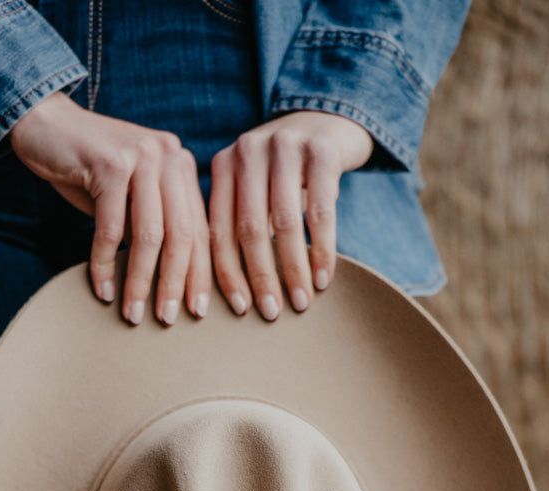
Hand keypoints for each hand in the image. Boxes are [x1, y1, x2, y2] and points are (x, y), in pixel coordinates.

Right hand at [11, 92, 210, 325]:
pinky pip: (111, 228)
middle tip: (168, 320)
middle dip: (175, 284)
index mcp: (181, 166)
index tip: (199, 312)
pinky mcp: (111, 163)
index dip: (201, 275)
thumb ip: (152, 228)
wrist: (45, 124)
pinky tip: (103, 290)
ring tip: (133, 314)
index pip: (200, 229)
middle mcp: (169, 156)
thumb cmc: (88, 170)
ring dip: (140, 281)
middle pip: (182, 234)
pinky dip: (105, 264)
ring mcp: (142, 156)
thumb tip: (170, 283)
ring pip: (149, 235)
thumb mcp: (130, 199)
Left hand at [209, 112, 373, 318]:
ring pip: (284, 222)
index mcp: (224, 166)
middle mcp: (248, 151)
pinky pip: (321, 211)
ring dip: (294, 269)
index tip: (240, 309)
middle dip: (261, 278)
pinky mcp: (322, 150)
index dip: (227, 274)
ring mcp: (285, 146)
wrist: (331, 118)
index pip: (217, 229)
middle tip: (272, 314)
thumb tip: (236, 294)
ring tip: (301, 302)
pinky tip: (323, 278)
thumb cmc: (286, 171)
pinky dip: (323, 250)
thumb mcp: (255, 188)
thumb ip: (239, 223)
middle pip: (249, 228)